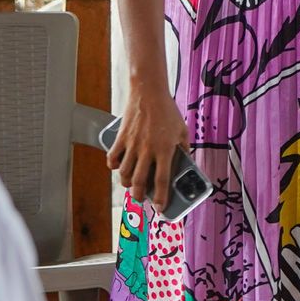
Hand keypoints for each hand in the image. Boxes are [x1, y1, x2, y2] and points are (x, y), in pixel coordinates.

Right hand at [106, 84, 190, 213]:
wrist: (149, 92)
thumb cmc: (167, 111)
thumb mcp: (182, 130)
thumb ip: (184, 148)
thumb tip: (186, 163)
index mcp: (165, 149)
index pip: (162, 180)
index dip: (161, 197)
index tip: (159, 208)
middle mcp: (147, 150)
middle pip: (139, 181)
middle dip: (139, 196)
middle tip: (141, 199)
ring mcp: (132, 144)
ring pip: (124, 173)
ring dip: (126, 183)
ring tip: (130, 185)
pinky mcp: (121, 138)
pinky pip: (113, 157)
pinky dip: (113, 166)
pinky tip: (117, 167)